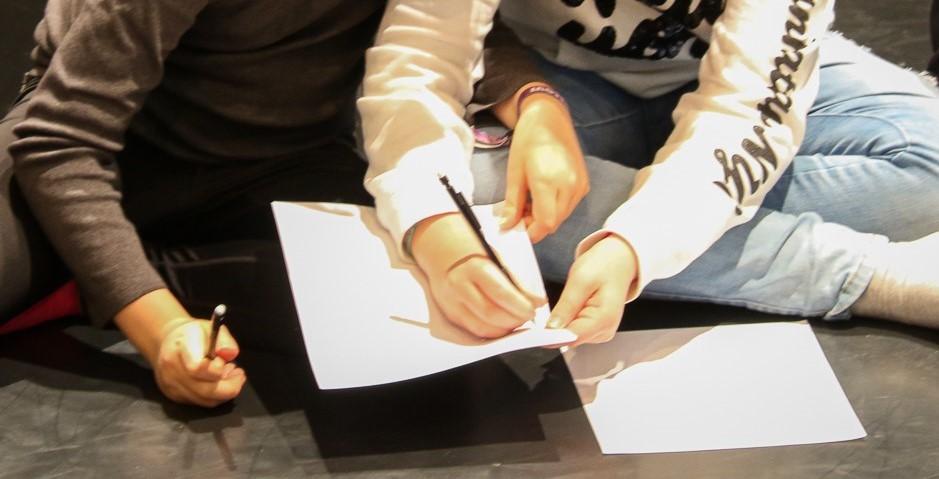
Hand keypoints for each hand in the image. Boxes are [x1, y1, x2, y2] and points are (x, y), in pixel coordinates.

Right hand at [114, 289, 245, 406]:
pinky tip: (220, 383)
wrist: (169, 342)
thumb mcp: (212, 327)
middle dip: (229, 386)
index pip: (197, 368)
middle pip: (205, 390)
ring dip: (224, 392)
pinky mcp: (174, 396)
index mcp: (181, 347)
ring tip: (230, 376)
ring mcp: (171, 385)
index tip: (224, 362)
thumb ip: (224, 340)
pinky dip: (215, 396)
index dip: (217, 370)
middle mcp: (172, 368)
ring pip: (205, 400)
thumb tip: (230, 353)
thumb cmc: (194, 334)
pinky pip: (200, 403)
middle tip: (239, 374)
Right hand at [411, 213, 546, 337]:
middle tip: (529, 316)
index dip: (521, 305)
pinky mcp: (450, 313)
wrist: (442, 251)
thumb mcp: (497, 256)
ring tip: (517, 321)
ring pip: (483, 326)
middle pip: (492, 313)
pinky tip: (503, 325)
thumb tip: (538, 301)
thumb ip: (517, 280)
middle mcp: (460, 286)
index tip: (535, 307)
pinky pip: (474, 330)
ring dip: (505, 328)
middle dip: (515, 319)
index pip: (502, 293)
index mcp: (474, 267)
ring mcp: (452, 302)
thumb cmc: (476, 252)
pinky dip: (492, 331)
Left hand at [495, 84, 588, 242]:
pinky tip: (543, 196)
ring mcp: (580, 185)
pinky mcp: (584, 184)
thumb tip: (506, 226)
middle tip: (519, 215)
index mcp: (549, 181)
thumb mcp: (514, 172)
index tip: (515, 229)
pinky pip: (569, 206)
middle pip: (554, 223)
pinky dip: (555, 208)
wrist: (550, 118)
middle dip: (535, 225)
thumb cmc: (528, 141)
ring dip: (545, 217)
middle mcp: (570, 186)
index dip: (530, 232)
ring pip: (562, 216)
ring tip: (529, 202)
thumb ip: (512, 203)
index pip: (545, 223)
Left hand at [548, 235, 637, 345]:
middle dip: (556, 327)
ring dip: (562, 323)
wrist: (619, 260)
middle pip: (570, 339)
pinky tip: (572, 306)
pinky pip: (575, 330)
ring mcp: (602, 332)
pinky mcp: (596, 329)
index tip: (534, 331)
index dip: (550, 336)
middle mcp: (605, 331)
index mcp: (604, 320)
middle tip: (548, 307)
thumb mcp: (580, 280)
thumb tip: (551, 329)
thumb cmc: (604, 265)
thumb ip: (566, 307)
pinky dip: (568, 320)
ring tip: (568, 300)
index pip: (572, 338)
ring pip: (571, 336)